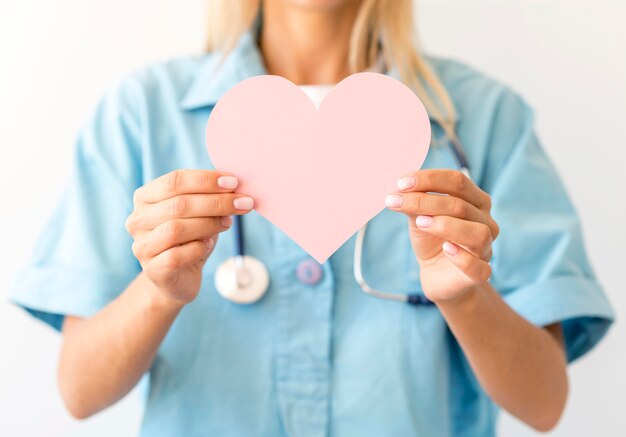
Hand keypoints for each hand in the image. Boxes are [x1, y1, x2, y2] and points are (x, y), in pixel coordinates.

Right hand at [125, 169, 253, 305]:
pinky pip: (177, 256)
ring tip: (228, 223)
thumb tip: (234, 189)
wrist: (179, 277)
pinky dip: (198, 248)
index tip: (234, 183)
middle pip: (178, 205)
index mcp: (145, 197)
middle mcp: (137, 220)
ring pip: (176, 229)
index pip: (174, 181)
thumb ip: (209, 198)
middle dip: (215, 202)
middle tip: (243, 203)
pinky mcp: (152, 270)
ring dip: (209, 224)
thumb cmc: (190, 239)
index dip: (206, 180)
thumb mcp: (200, 214)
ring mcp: (141, 246)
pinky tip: (208, 245)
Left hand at [385, 169, 498, 303]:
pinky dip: (462, 257)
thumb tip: (399, 191)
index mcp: (476, 201)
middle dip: (425, 201)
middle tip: (396, 201)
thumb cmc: (432, 240)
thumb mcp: (419, 217)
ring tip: (420, 223)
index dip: (429, 179)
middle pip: (461, 205)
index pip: (458, 181)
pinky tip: (446, 248)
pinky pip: (478, 267)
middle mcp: (486, 222)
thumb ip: (414, 203)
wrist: (435, 274)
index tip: (400, 183)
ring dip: (445, 225)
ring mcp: (486, 249)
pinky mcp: (481, 273)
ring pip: (477, 233)